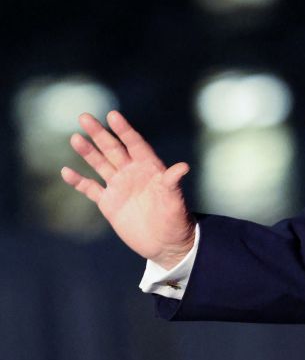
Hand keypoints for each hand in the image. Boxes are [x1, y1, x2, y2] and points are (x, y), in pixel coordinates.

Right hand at [61, 110, 195, 266]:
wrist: (166, 244)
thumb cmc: (176, 220)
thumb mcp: (175, 200)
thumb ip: (173, 182)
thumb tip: (183, 167)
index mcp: (149, 168)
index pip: (135, 144)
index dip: (124, 130)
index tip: (112, 115)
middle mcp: (132, 173)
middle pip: (113, 149)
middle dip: (99, 134)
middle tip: (84, 117)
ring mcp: (119, 187)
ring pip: (100, 164)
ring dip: (88, 152)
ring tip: (75, 138)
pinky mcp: (109, 203)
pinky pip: (91, 189)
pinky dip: (78, 181)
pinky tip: (66, 171)